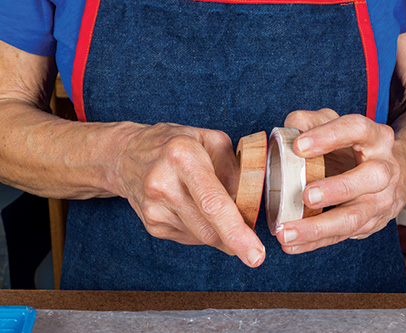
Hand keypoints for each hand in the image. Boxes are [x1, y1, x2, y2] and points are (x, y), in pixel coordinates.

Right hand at [114, 122, 265, 266]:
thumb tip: (251, 205)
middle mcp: (163, 183)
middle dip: (235, 241)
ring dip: (220, 232)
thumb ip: (236, 170)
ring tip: (217, 209)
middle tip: (254, 250)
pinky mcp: (151, 224)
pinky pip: (190, 237)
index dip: (236, 231)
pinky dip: (203, 230)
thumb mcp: (212, 141)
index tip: (255, 253)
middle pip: (208, 228)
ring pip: (202, 237)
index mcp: (182, 156)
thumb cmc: (176, 144)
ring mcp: (154, 207)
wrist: (126, 154)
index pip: (213, 202)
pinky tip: (196, 210)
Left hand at [276, 108, 405, 253]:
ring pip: (355, 216)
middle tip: (306, 195)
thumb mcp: (336, 126)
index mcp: (376, 137)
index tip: (298, 146)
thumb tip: (289, 127)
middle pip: (371, 178)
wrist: (392, 173)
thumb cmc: (354, 147)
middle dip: (338, 188)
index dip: (329, 136)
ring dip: (320, 227)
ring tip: (287, 232)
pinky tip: (291, 245)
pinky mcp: (371, 223)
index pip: (357, 129)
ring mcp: (381, 200)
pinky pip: (342, 236)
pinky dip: (315, 242)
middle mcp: (385, 169)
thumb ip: (311, 121)